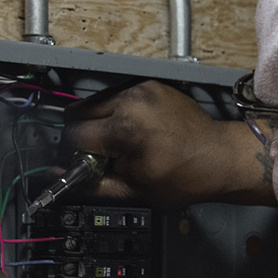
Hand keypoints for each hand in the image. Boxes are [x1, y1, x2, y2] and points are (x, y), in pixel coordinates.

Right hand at [64, 80, 275, 207]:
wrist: (220, 157)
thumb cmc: (183, 179)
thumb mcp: (134, 192)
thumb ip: (92, 183)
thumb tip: (58, 175)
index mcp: (123, 130)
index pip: (74, 135)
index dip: (74, 154)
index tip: (84, 163)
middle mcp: (130, 102)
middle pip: (80, 113)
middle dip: (84, 135)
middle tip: (102, 154)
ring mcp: (141, 90)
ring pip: (97, 102)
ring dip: (100, 121)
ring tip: (121, 142)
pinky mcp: (151, 85)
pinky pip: (120, 96)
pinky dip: (119, 111)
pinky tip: (136, 130)